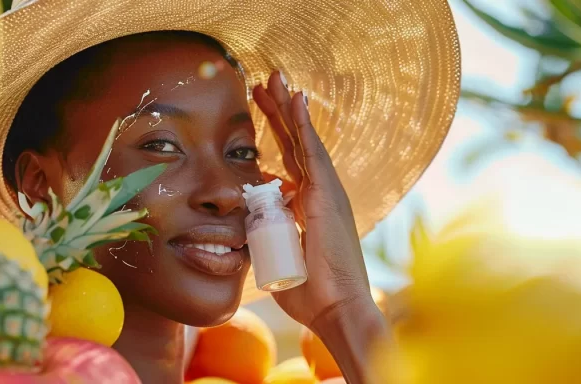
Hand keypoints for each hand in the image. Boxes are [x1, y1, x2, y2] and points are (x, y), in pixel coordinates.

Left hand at [251, 72, 376, 328]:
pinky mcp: (327, 196)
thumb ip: (263, 238)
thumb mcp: (276, 257)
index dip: (275, 134)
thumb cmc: (310, 293)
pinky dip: (304, 124)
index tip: (259, 111)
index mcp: (309, 206)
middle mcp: (320, 193)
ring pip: (304, 140)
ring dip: (288, 108)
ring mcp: (326, 192)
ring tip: (275, 78)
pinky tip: (296, 99)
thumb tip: (243, 230)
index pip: (289, 161)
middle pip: (295, 143)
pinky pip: (313, 152)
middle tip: (264, 82)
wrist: (336, 309)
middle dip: (279, 112)